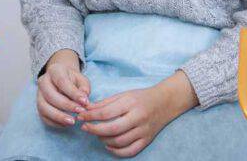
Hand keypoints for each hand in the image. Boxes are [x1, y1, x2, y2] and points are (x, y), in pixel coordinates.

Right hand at [36, 49, 90, 127]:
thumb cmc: (72, 80)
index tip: (85, 102)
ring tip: (72, 122)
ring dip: (58, 116)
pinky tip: (66, 124)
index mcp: (54, 71)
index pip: (61, 81)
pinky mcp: (39, 106)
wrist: (61, 80)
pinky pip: (43, 116)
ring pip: (43, 107)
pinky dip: (54, 122)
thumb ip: (84, 87)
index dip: (73, 93)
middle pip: (50, 95)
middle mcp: (43, 82)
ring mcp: (39, 94)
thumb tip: (84, 99)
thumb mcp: (81, 79)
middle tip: (80, 112)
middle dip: (66, 105)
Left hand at [77, 71, 197, 157]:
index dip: (90, 116)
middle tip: (85, 127)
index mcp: (130, 103)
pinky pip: (131, 151)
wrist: (165, 102)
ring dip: (104, 140)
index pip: (106, 112)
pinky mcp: (147, 140)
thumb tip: (87, 109)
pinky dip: (117, 151)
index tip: (80, 116)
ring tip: (96, 134)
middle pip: (112, 129)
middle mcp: (138, 118)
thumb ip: (105, 103)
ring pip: (120, 141)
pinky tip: (108, 145)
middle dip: (94, 130)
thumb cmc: (141, 97)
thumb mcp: (123, 94)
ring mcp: (144, 131)